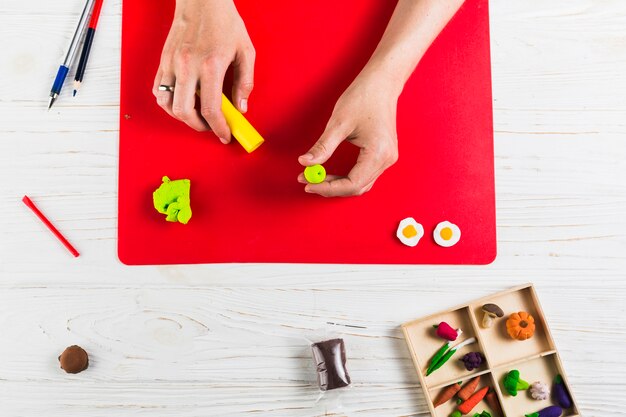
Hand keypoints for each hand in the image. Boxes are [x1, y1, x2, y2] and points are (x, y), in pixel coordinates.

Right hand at [153, 0, 254, 141]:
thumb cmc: (224, 22)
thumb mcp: (245, 51)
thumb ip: (245, 82)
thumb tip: (241, 107)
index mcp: (210, 66)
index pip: (211, 109)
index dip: (218, 128)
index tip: (224, 135)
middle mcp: (188, 66)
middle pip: (185, 112)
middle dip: (199, 126)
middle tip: (211, 126)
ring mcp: (172, 64)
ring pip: (168, 104)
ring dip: (182, 116)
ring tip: (197, 114)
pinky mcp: (163, 61)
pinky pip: (159, 91)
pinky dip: (169, 102)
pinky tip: (183, 101)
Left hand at [298, 73, 399, 196]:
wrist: (382, 83)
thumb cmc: (364, 97)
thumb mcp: (339, 123)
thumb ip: (323, 147)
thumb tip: (305, 163)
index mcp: (378, 153)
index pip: (352, 184)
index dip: (328, 188)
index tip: (308, 183)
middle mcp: (386, 159)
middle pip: (356, 187)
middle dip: (330, 187)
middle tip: (307, 180)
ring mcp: (387, 158)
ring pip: (360, 184)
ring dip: (337, 184)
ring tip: (315, 177)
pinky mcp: (383, 155)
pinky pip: (364, 175)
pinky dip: (346, 177)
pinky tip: (330, 173)